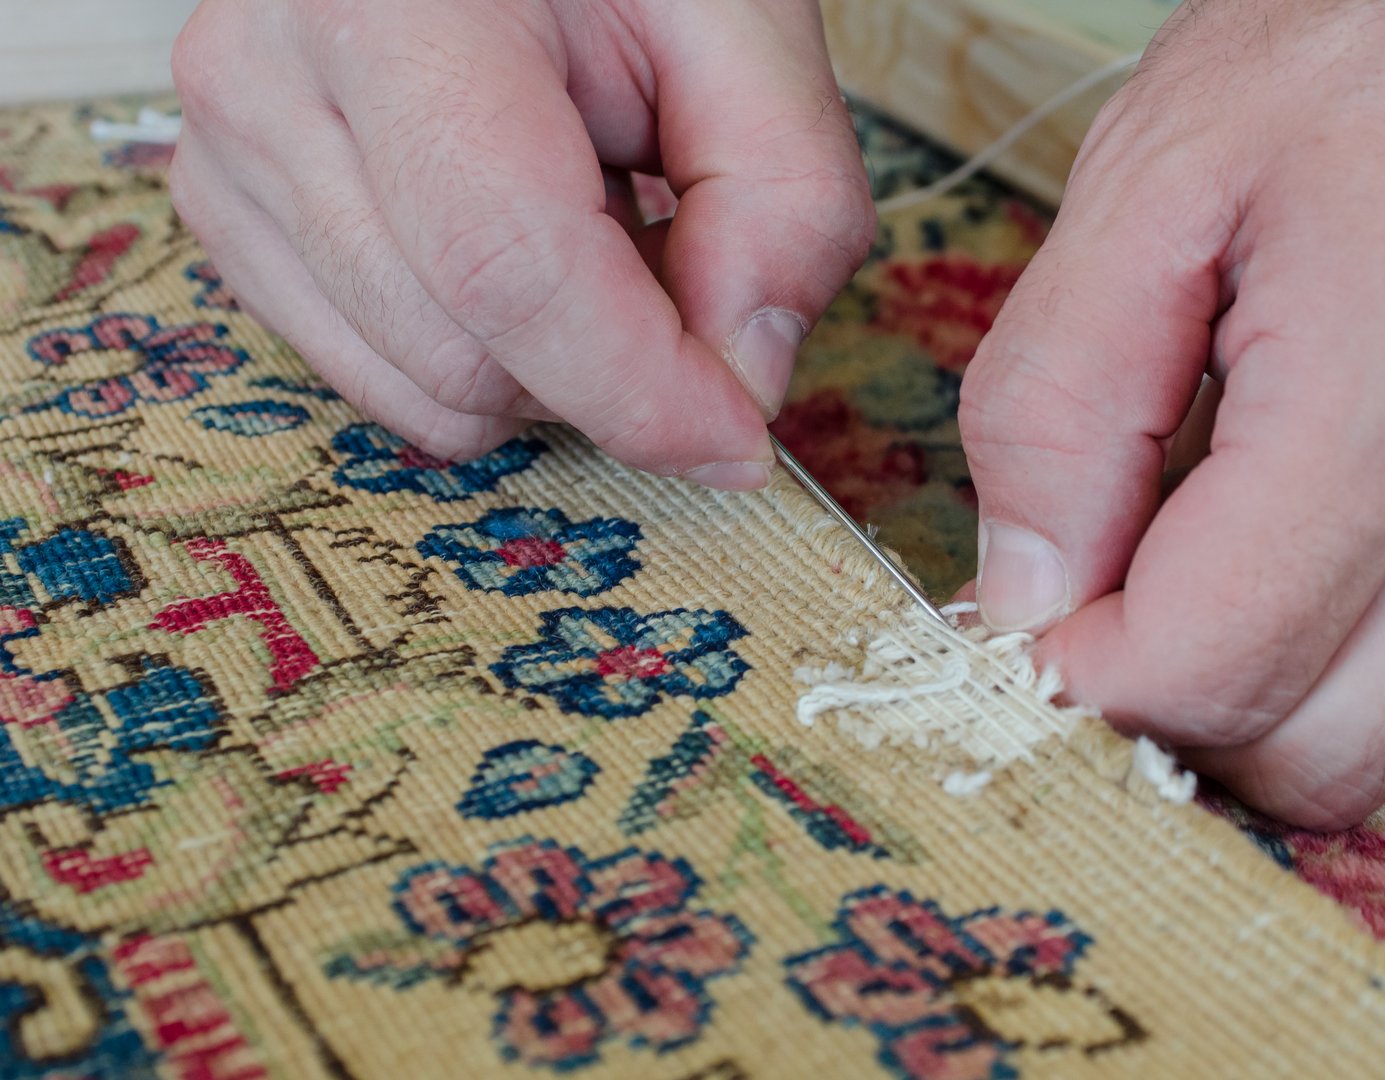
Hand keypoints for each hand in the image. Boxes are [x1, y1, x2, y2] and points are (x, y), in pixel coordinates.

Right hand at [169, 0, 871, 482]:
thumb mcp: (744, 34)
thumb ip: (784, 200)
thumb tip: (743, 382)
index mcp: (396, 9)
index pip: (504, 263)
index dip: (636, 384)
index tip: (737, 434)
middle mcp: (270, 82)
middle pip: (462, 357)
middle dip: (607, 367)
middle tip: (673, 261)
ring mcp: (230, 159)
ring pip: (422, 393)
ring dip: (547, 365)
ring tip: (587, 225)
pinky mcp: (230, 219)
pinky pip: (382, 382)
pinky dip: (483, 355)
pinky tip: (510, 245)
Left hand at [960, 0, 1384, 826]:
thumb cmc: (1377, 42)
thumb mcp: (1154, 180)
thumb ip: (1056, 403)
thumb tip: (1018, 595)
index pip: (1208, 671)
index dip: (1074, 676)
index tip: (1019, 617)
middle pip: (1312, 759)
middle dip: (1166, 715)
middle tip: (1091, 606)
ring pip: (1383, 738)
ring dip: (1251, 688)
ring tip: (1185, 550)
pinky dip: (1330, 644)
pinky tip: (1282, 529)